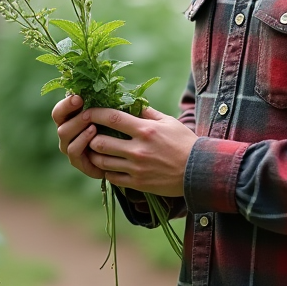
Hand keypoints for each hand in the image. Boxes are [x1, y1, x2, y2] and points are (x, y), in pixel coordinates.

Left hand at [52, 94, 197, 196]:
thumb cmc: (184, 142)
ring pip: (102, 161)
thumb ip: (147, 112)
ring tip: (96, 149)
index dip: (95, 113)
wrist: (199, 170)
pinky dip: (107, 171)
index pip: (112, 118)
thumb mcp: (168, 122)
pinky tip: (109, 165)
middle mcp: (138, 149)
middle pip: (100, 142)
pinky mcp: (138, 183)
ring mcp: (136, 168)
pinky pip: (112, 178)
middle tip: (89, 133)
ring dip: (95, 154)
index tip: (88, 111)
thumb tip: (130, 102)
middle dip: (91, 136)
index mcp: (145, 130)